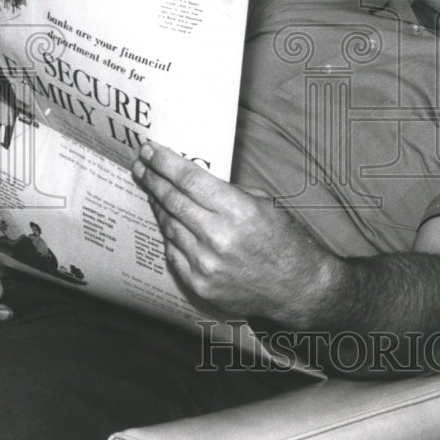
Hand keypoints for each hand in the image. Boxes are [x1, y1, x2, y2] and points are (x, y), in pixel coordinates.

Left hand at [131, 142, 339, 323]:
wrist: (298, 288)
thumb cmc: (285, 242)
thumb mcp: (264, 204)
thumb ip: (227, 193)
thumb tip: (195, 182)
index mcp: (238, 210)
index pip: (190, 179)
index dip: (165, 163)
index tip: (149, 150)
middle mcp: (218, 236)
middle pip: (173, 200)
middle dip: (153, 179)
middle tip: (141, 165)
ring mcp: (206, 263)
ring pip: (169, 226)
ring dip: (158, 205)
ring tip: (153, 191)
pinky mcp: (200, 284)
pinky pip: (173, 253)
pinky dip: (169, 235)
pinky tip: (168, 222)